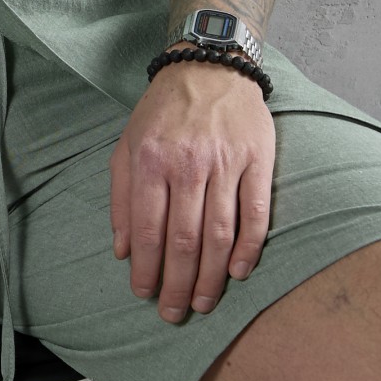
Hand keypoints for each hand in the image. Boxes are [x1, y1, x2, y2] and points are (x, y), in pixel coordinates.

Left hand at [108, 55, 274, 321]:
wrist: (209, 66)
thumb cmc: (162, 111)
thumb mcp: (126, 145)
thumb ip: (121, 198)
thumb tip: (123, 251)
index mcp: (150, 161)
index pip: (148, 229)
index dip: (146, 269)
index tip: (144, 294)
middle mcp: (188, 164)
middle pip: (183, 240)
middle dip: (176, 284)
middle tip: (174, 314)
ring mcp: (226, 163)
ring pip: (219, 233)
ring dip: (211, 276)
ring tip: (202, 303)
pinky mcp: (258, 160)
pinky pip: (256, 213)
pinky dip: (249, 247)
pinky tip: (238, 272)